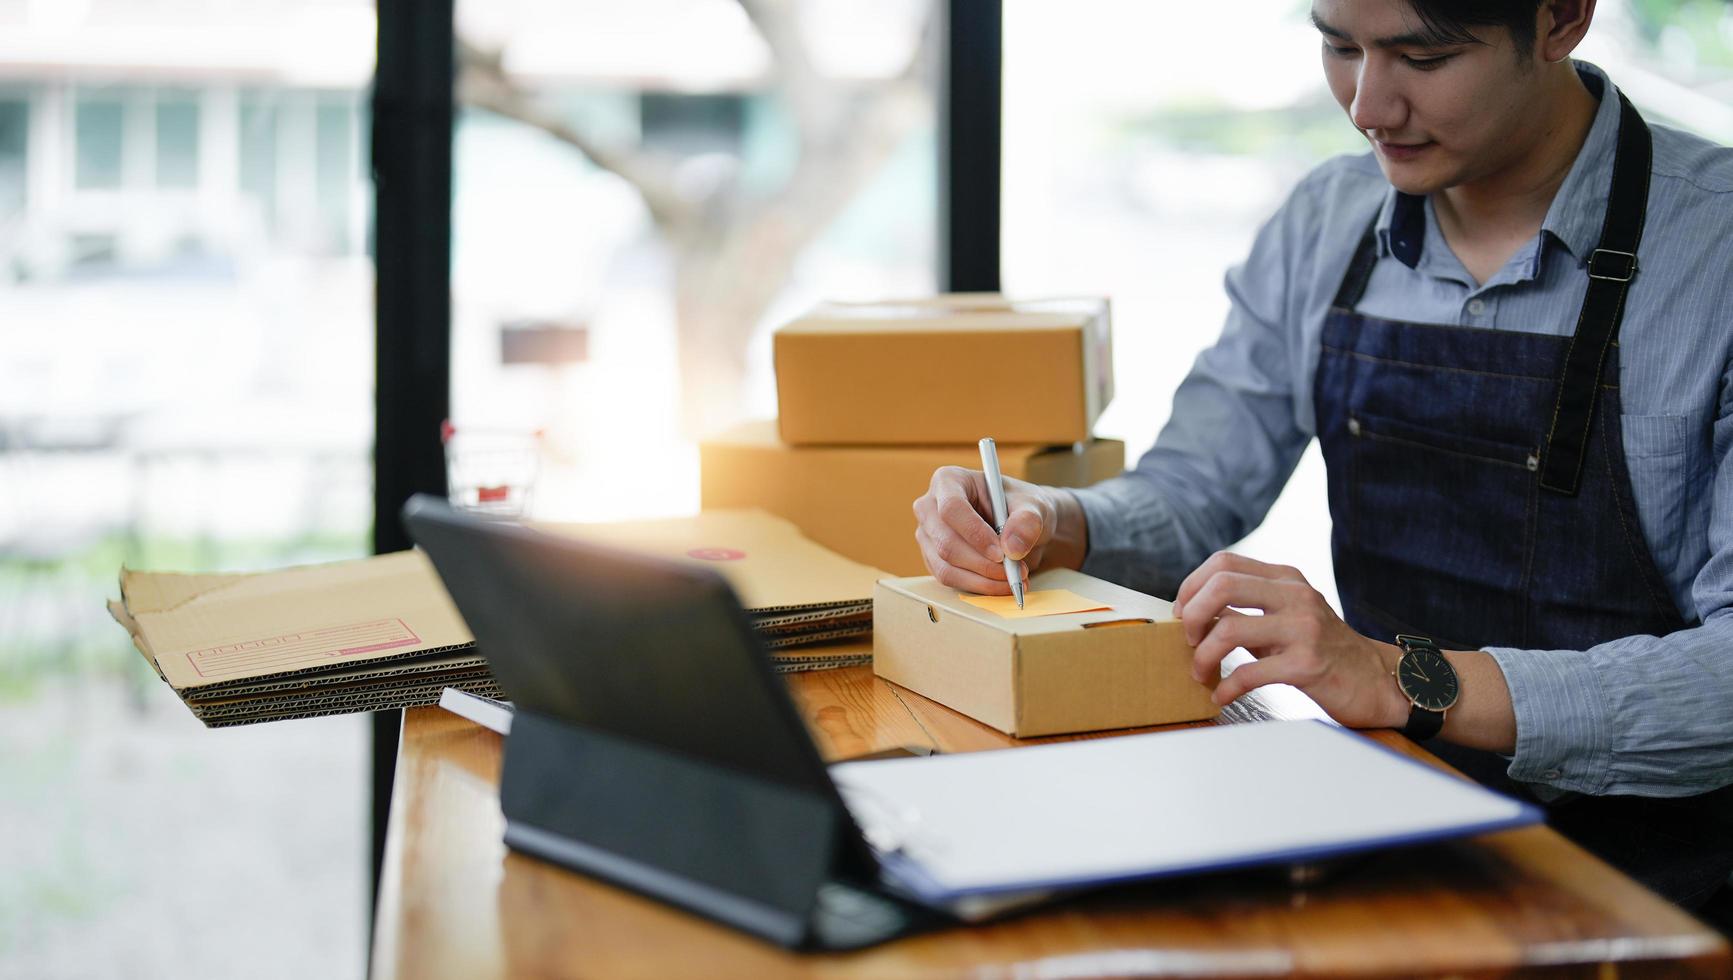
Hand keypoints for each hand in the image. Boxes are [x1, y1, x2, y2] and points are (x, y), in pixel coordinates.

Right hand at [912, 466, 1056, 594]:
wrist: (1021, 525)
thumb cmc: (1022, 507)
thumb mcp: (1034, 506)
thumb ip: (1028, 521)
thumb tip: (1012, 548)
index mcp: (949, 480)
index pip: (952, 508)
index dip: (974, 534)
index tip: (1001, 553)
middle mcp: (930, 506)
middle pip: (945, 542)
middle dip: (982, 564)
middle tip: (1014, 571)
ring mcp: (928, 535)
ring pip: (945, 567)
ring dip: (982, 580)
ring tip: (1013, 578)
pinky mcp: (933, 558)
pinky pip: (949, 579)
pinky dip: (978, 586)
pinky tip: (1001, 583)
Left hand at [1173, 552, 1409, 728]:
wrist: (1377, 681)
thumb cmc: (1322, 651)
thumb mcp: (1285, 619)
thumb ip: (1246, 610)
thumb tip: (1193, 614)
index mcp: (1286, 579)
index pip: (1223, 563)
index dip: (1191, 587)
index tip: (1182, 616)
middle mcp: (1296, 596)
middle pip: (1222, 585)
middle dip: (1192, 615)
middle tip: (1188, 641)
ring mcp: (1304, 628)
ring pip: (1230, 628)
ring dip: (1203, 655)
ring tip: (1200, 673)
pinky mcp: (1308, 664)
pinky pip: (1249, 673)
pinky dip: (1226, 687)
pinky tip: (1221, 695)